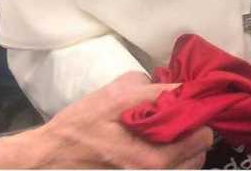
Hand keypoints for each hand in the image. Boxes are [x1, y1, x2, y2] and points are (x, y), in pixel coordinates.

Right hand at [0, 72, 212, 168]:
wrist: (51, 157)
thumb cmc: (82, 125)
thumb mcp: (113, 96)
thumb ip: (149, 89)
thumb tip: (175, 87)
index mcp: (150, 153)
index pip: (199, 132)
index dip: (198, 110)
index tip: (195, 98)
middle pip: (199, 151)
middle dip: (196, 129)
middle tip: (185, 113)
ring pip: (189, 165)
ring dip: (189, 147)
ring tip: (176, 130)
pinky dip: (176, 160)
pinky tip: (163, 146)